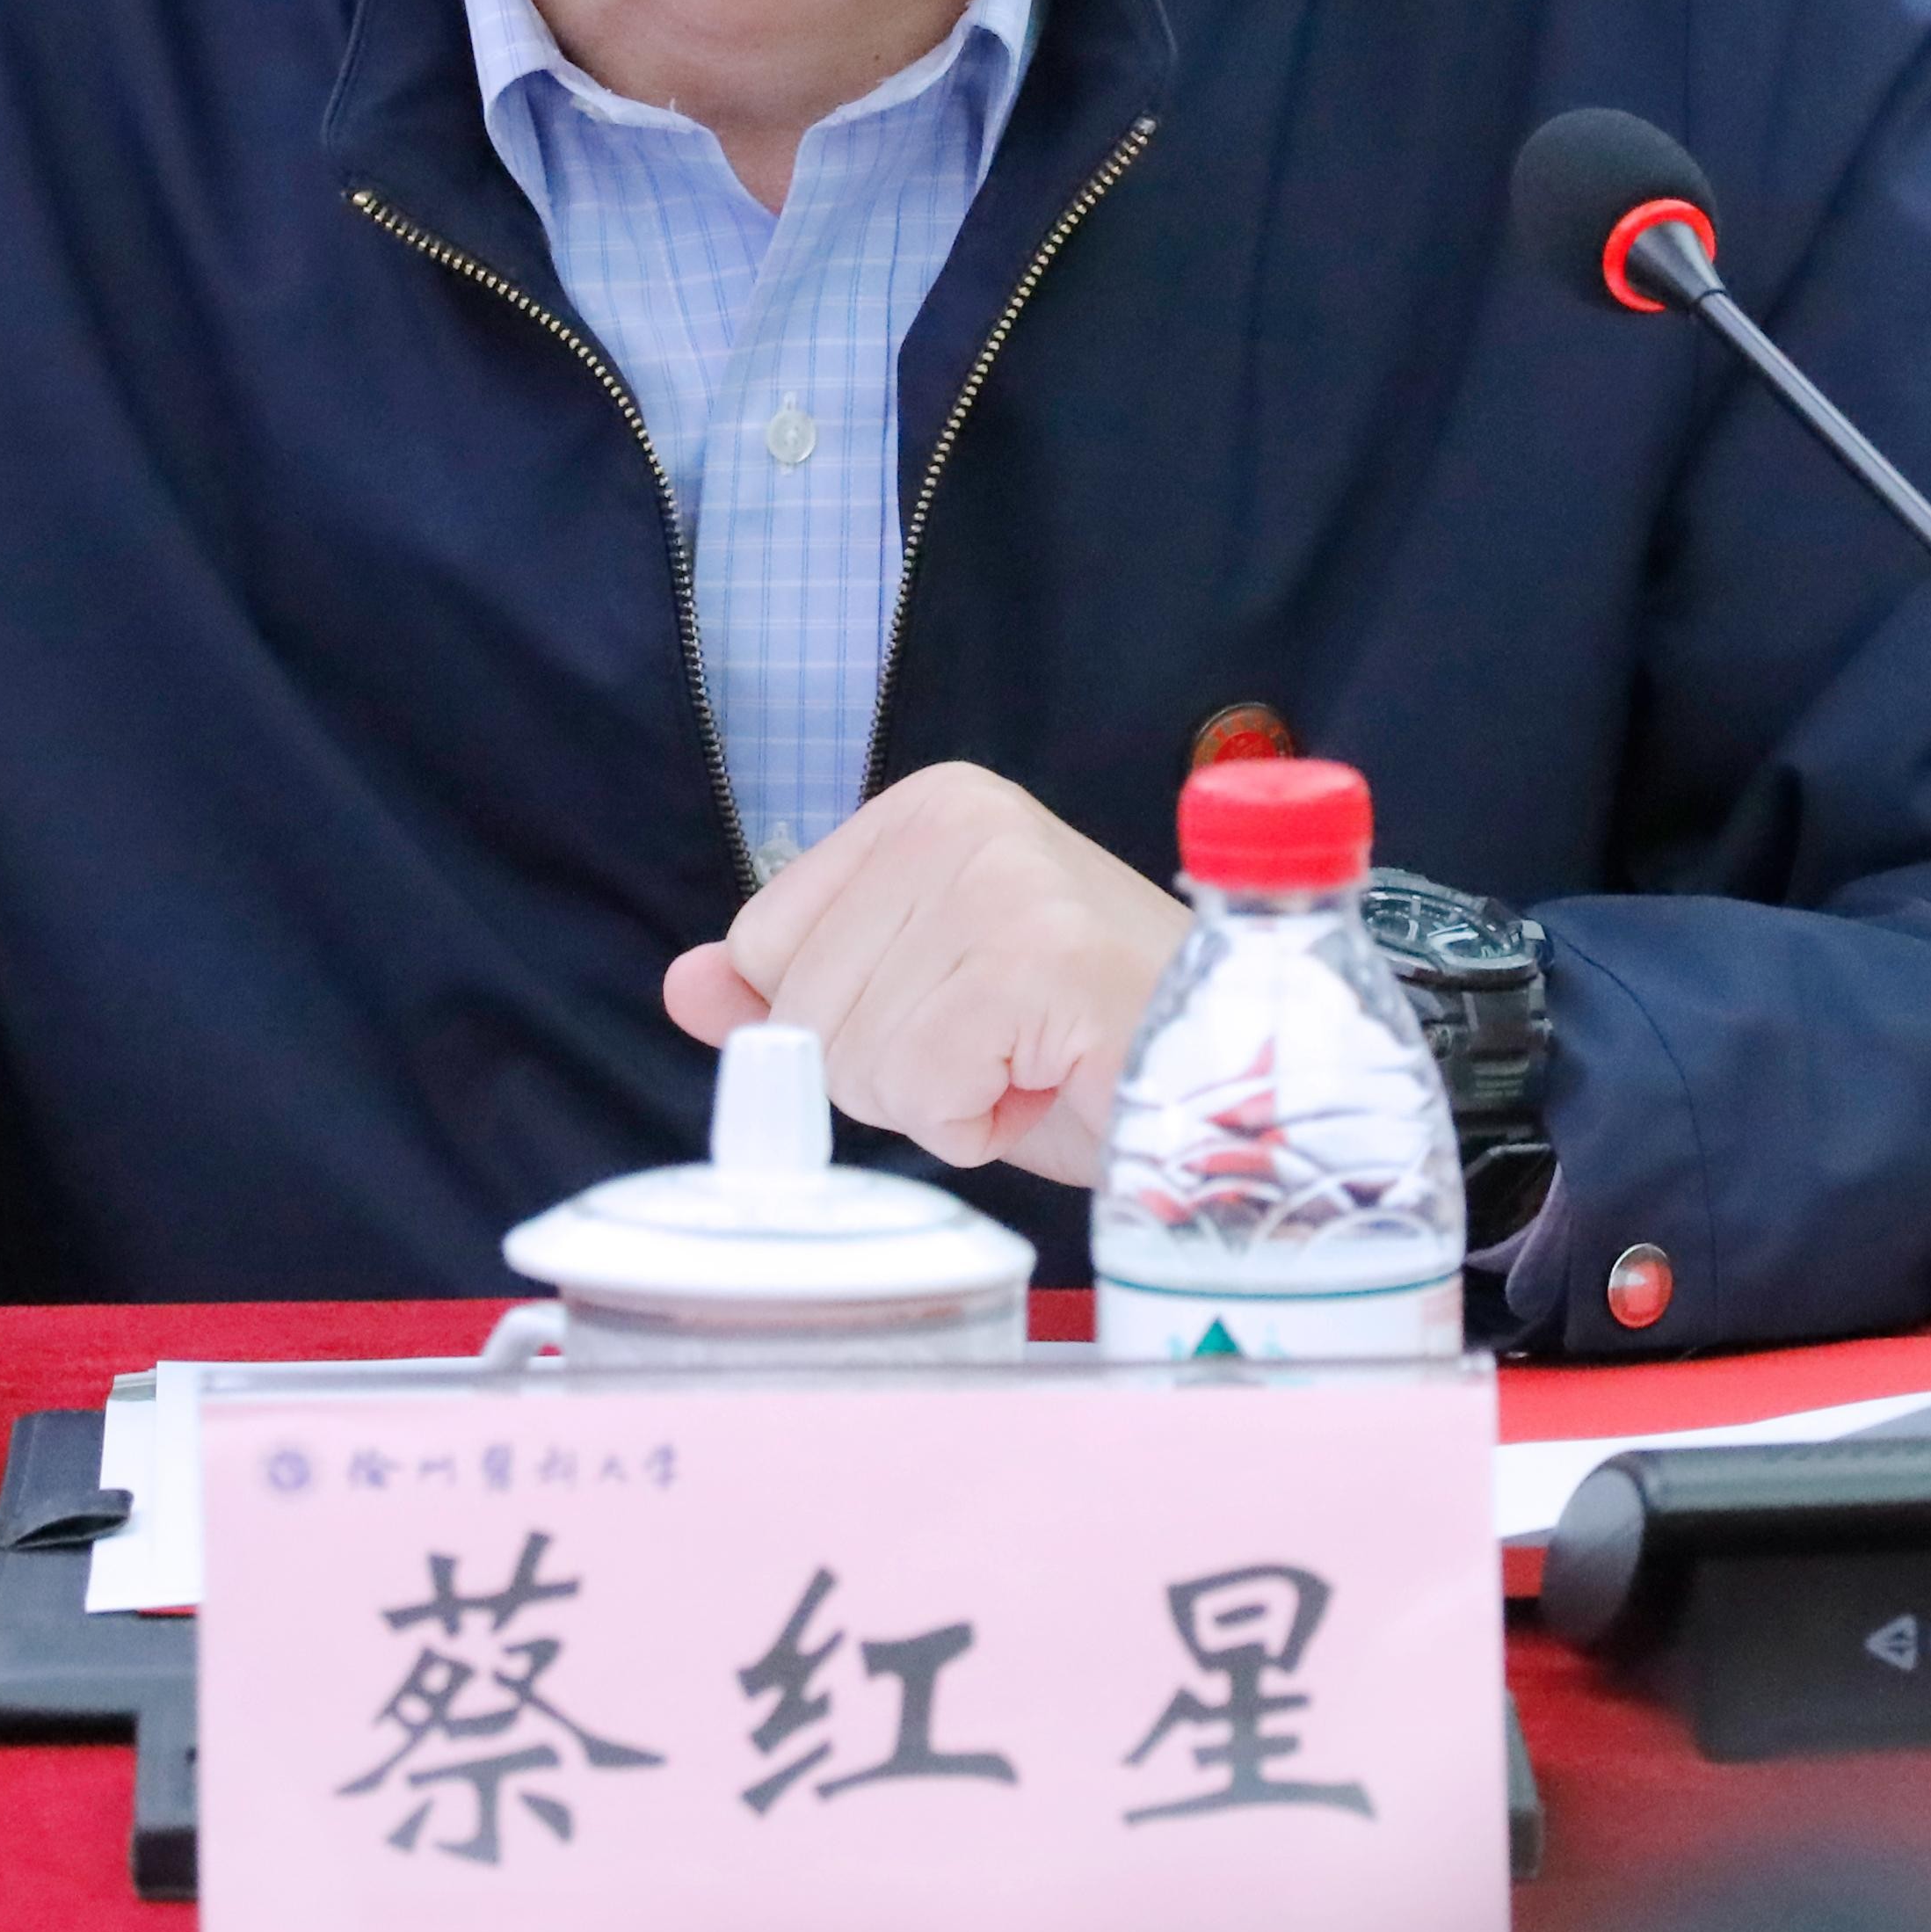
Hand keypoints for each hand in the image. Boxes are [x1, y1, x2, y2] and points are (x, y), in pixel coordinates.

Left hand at [660, 760, 1190, 1186]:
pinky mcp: (1034, 955)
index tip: (963, 1015)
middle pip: (801, 1008)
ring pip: (855, 1058)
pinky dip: (979, 1123)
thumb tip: (687, 985)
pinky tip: (1053, 1082)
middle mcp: (960, 819)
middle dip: (897, 1072)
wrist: (1244, 1084)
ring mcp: (1000, 881)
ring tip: (1038, 1062)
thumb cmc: (1091, 1050)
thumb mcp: (923, 1010)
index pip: (764, 944)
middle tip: (1010, 1051)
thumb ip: (798, 992)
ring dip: (944, 1100)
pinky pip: (924, 1088)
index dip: (851, 1021)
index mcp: (926, 808)